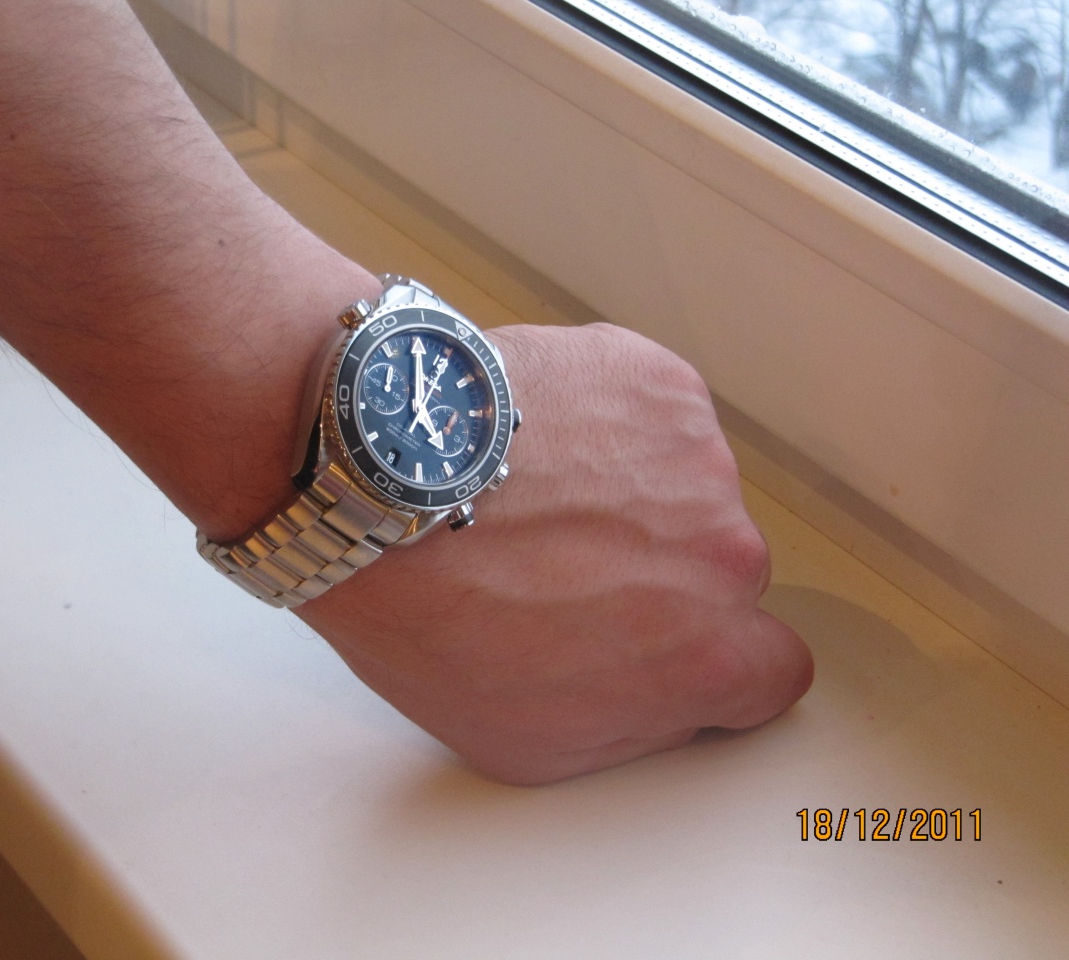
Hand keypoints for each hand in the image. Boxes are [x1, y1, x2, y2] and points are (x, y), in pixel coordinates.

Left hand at [300, 322, 812, 783]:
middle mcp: (727, 551)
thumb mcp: (532, 744)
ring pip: (683, 485)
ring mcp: (695, 456)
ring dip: (628, 493)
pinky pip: (649, 413)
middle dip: (662, 573)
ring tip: (530, 497)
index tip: (667, 644)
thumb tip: (667, 698)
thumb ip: (636, 726)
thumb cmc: (433, 618)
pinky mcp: (654, 380)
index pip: (772, 666)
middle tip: (563, 565)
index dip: (718, 659)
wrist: (377, 487)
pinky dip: (605, 424)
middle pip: (721, 569)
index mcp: (709, 655)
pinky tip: (531, 442)